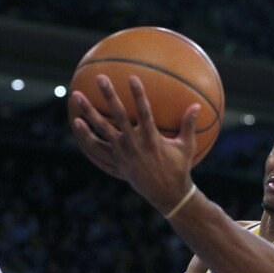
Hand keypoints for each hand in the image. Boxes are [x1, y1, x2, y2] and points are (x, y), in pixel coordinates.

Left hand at [70, 75, 197, 211]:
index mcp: (152, 138)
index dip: (138, 94)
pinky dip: (86, 136)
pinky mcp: (115, 161)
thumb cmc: (179, 168)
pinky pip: (97, 148)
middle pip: (118, 115)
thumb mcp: (186, 147)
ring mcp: (122, 153)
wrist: (167, 194)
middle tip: (100, 78)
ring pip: (101, 129)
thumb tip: (197, 105)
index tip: (132, 77)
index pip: (144, 111)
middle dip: (109, 95)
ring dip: (88, 112)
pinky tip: (76, 122)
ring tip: (76, 96)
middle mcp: (134, 144)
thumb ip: (189, 125)